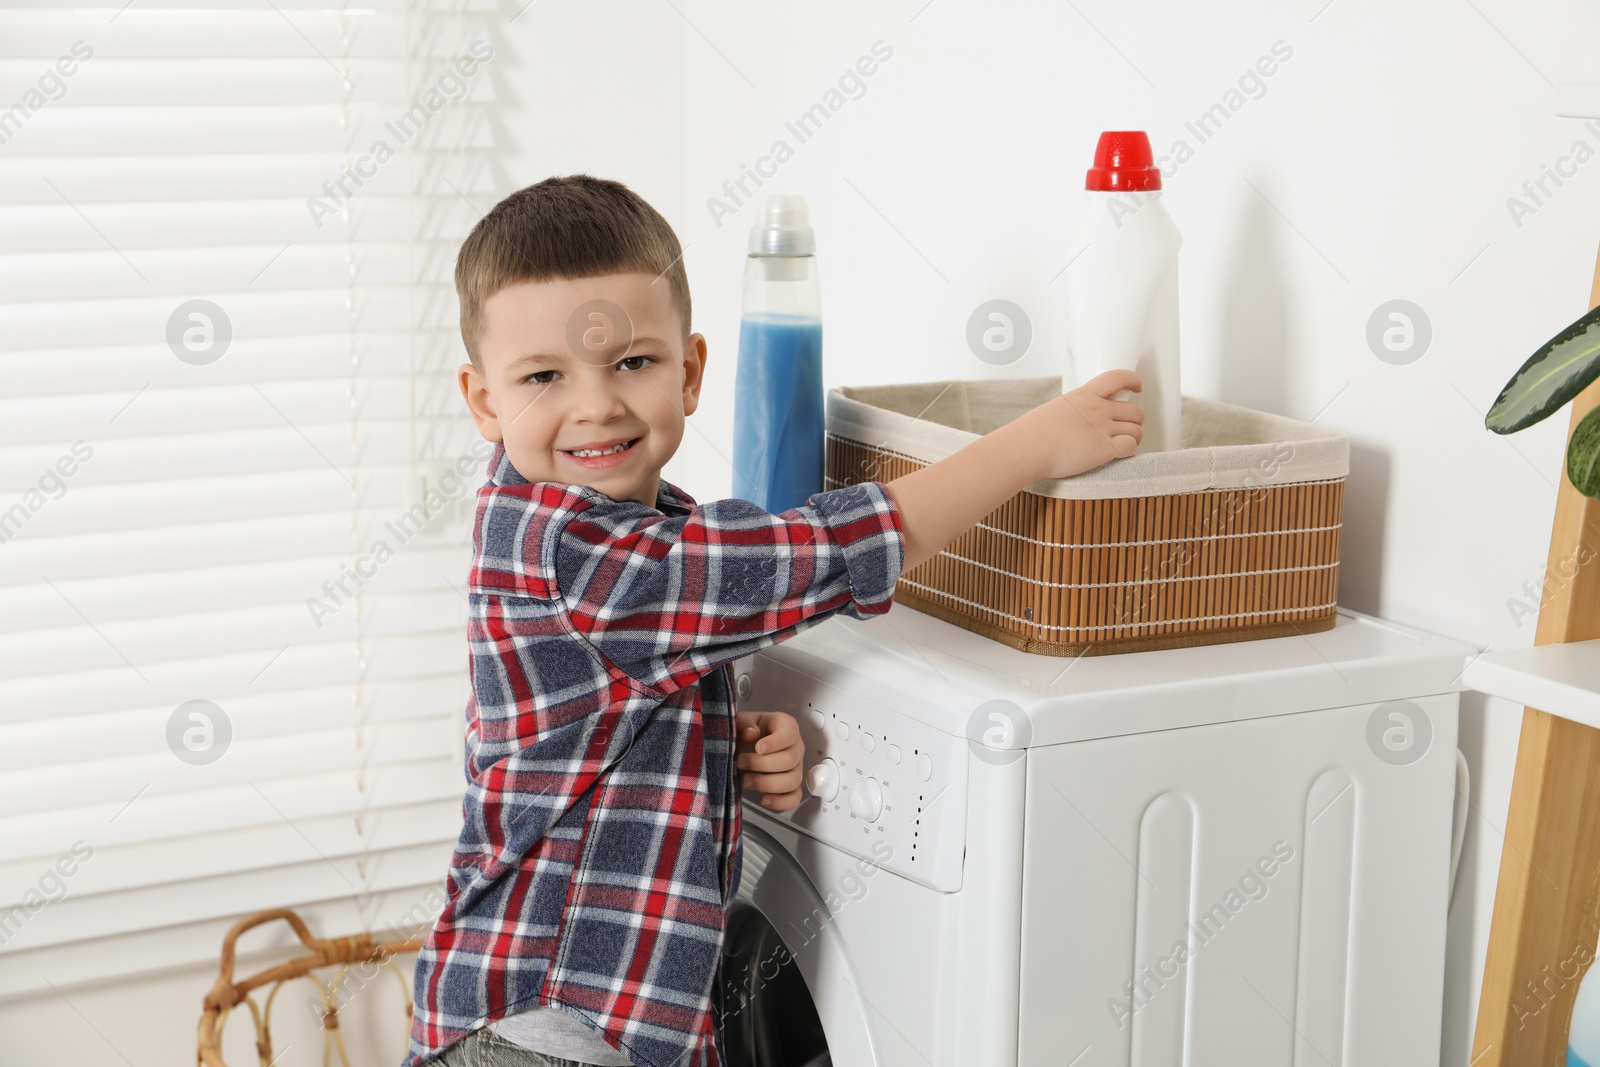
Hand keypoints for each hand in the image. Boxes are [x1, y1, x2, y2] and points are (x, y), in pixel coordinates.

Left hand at [735, 710, 804, 810]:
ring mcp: (796, 768)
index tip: (758, 748)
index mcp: (787, 727)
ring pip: (792, 781)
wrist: (744, 746)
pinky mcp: (791, 786)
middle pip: (790, 760)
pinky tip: (763, 798)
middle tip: (742, 762)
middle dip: (762, 764)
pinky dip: (780, 802)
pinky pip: (794, 798)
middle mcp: (795, 748)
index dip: (775, 743)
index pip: (790, 734)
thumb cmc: (748, 731)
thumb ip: (745, 723)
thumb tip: (751, 733)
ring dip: (767, 784)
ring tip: (746, 780)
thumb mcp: (742, 721)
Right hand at [1016, 369, 1144, 480]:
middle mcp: (1097, 409)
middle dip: (1134, 421)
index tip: (1137, 386)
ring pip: (1137, 430)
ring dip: (1133, 439)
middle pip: (1135, 410)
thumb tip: (1078, 420)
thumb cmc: (1033, 433)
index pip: (1118, 377)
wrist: (1027, 448)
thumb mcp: (1057, 408)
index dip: (1133, 380)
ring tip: (1121, 444)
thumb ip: (1075, 409)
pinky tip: (1118, 454)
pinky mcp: (1103, 448)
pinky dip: (1129, 451)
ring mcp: (1102, 428)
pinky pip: (1131, 447)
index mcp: (1085, 395)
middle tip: (1126, 428)